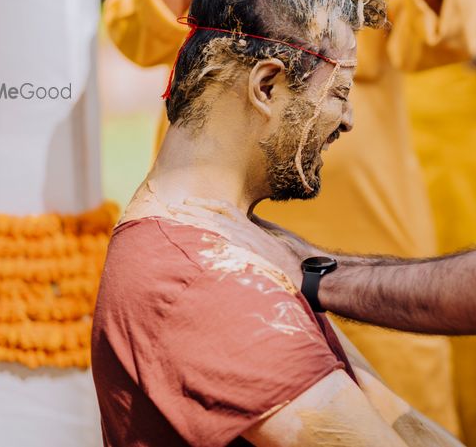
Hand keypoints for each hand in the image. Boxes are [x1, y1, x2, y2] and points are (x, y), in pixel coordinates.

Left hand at [166, 197, 305, 288]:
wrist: (307, 272)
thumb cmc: (293, 257)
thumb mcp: (273, 237)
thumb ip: (256, 229)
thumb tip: (243, 221)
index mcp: (251, 226)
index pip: (224, 208)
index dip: (205, 203)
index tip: (187, 202)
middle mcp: (246, 232)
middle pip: (212, 216)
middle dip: (190, 211)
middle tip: (169, 208)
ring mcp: (246, 245)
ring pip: (213, 228)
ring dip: (192, 223)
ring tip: (172, 220)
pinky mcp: (247, 258)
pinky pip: (221, 248)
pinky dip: (205, 244)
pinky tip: (188, 245)